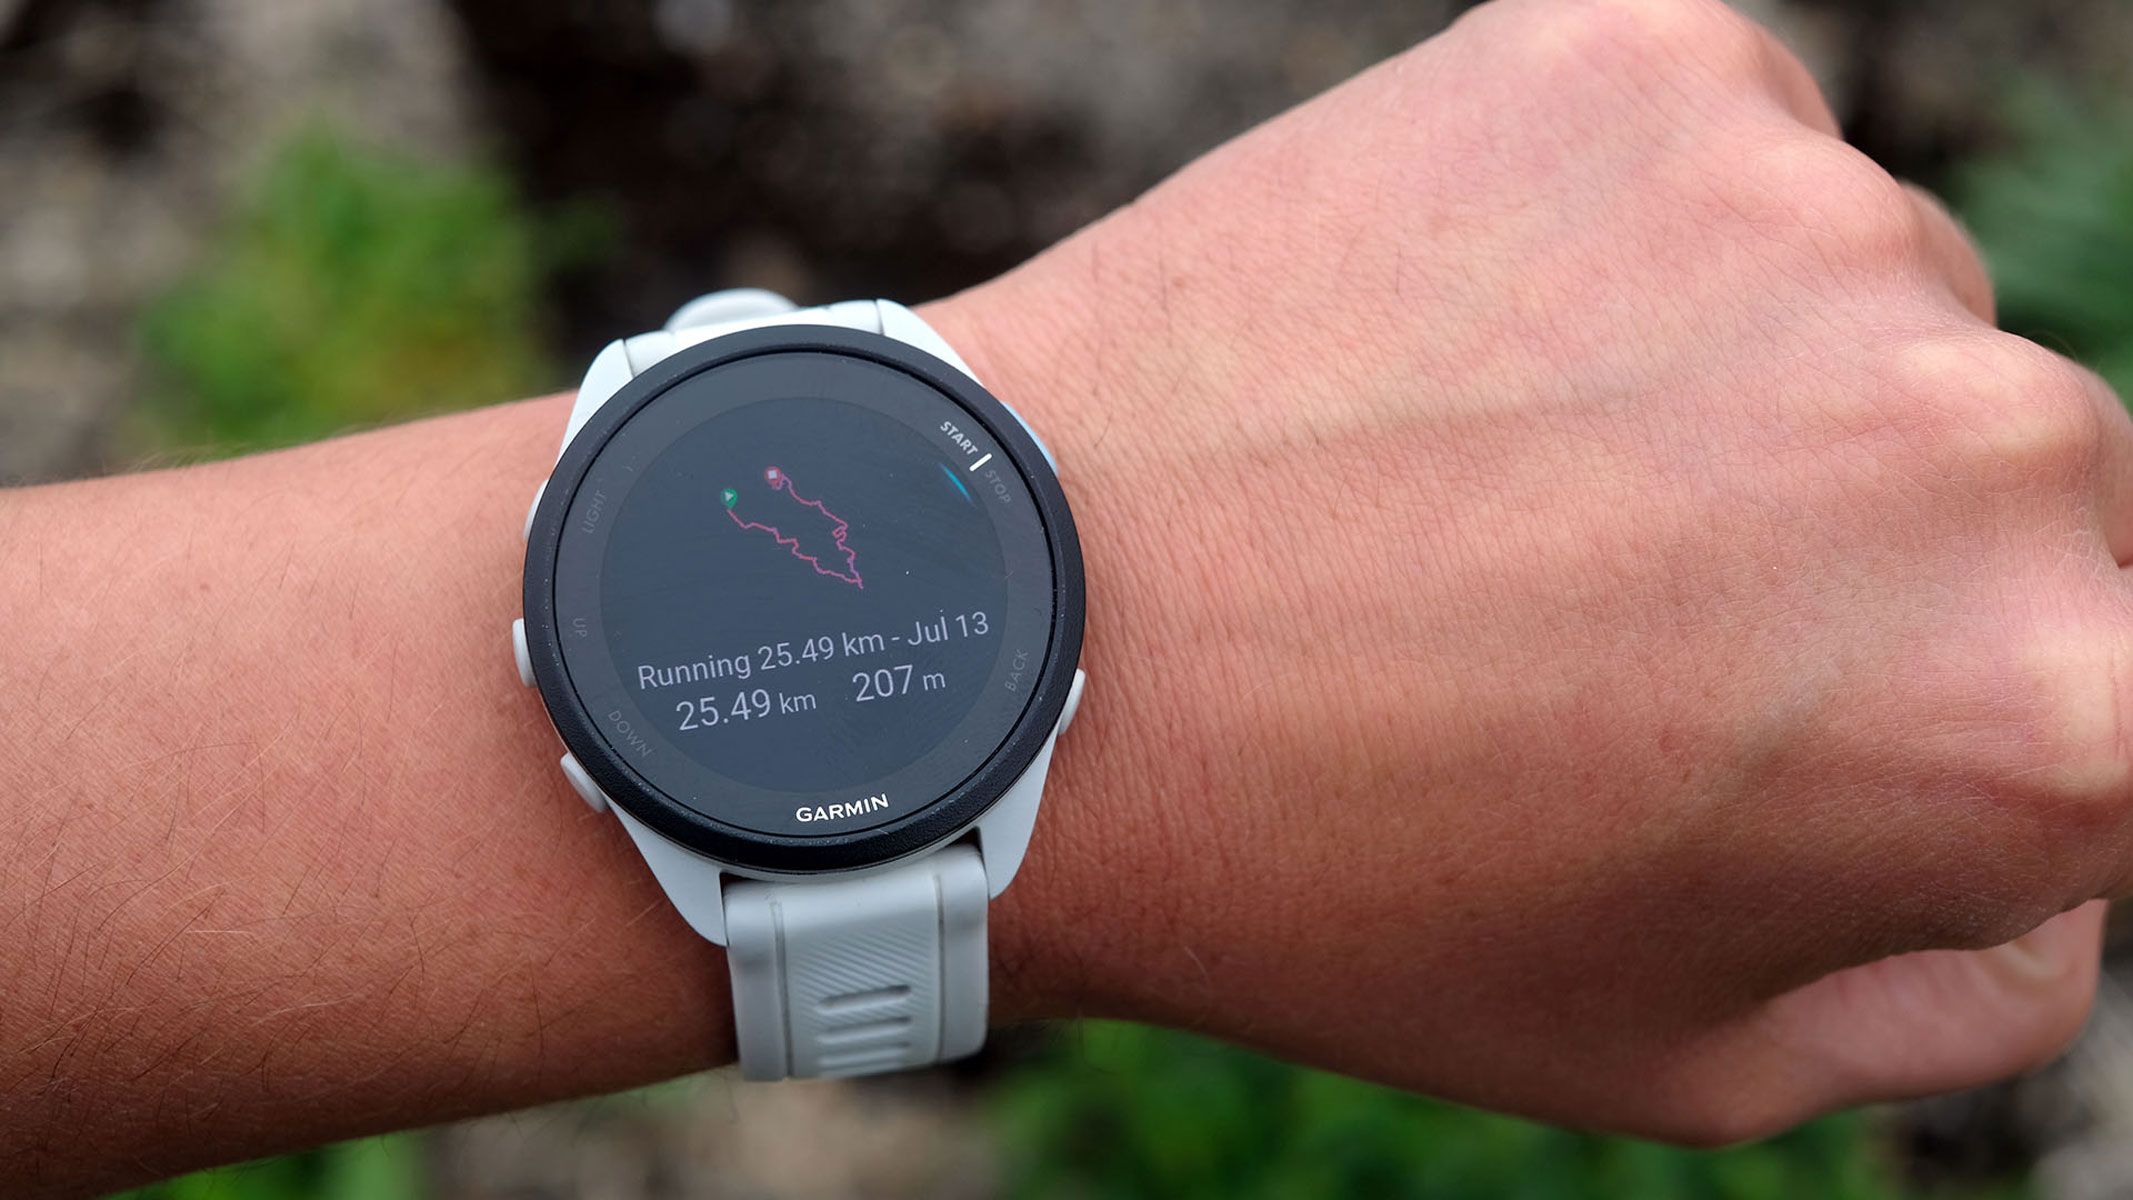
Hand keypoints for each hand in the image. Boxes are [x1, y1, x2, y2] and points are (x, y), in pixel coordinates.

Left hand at [936, 0, 2130, 1140]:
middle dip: (1842, 549)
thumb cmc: (1340, 886)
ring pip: (1850, 305)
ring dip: (1725, 381)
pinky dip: (1614, 239)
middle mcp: (1990, 442)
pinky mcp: (1642, 64)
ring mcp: (1812, 222)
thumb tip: (2056, 840)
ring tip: (1486, 483)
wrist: (1023, 649)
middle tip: (1589, 609)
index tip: (1761, 709)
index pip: (2103, 687)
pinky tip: (1448, 351)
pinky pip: (1708, 158)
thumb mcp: (1690, 1051)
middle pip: (2005, 480)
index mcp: (2048, 715)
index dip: (1919, 716)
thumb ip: (1975, 967)